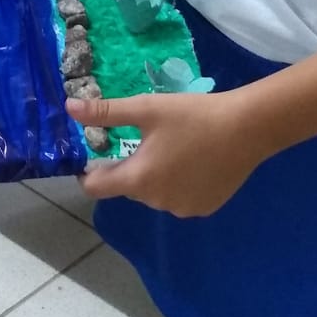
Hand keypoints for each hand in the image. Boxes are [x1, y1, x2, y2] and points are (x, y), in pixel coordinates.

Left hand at [68, 90, 266, 217]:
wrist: (247, 128)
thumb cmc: (192, 115)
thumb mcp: (146, 108)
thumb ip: (106, 112)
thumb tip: (68, 108)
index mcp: (139, 180)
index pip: (96, 187)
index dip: (88, 171)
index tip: (92, 154)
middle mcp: (157, 202)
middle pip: (128, 186)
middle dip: (129, 165)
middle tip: (143, 137)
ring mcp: (183, 209)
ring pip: (154, 192)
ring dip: (154, 174)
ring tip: (172, 145)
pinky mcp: (205, 208)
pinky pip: (178, 197)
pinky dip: (178, 182)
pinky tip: (193, 160)